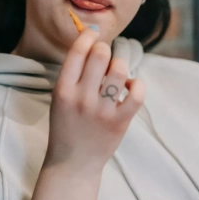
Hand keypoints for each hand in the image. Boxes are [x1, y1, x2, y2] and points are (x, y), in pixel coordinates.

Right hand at [45, 27, 145, 174]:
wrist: (72, 163)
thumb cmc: (66, 128)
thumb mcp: (60, 99)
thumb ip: (74, 75)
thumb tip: (94, 43)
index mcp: (63, 89)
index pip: (78, 50)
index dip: (88, 36)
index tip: (93, 36)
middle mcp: (81, 98)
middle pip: (100, 54)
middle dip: (105, 50)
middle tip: (105, 58)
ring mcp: (102, 111)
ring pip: (120, 70)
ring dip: (121, 66)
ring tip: (117, 75)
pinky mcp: (119, 122)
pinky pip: (137, 93)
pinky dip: (137, 85)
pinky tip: (130, 88)